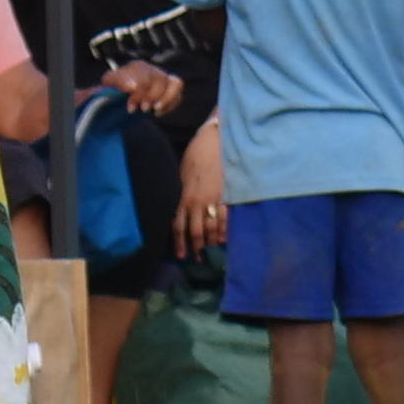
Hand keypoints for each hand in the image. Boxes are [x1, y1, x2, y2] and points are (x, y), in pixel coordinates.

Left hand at [103, 60, 183, 117]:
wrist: (119, 96)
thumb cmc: (113, 91)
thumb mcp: (108, 86)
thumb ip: (113, 84)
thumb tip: (131, 87)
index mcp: (136, 67)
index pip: (143, 76)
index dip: (138, 94)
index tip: (131, 108)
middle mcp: (151, 70)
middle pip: (160, 79)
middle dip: (151, 97)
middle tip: (143, 109)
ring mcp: (163, 78)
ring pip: (175, 83)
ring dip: (166, 98)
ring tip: (155, 109)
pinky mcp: (171, 88)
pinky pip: (179, 93)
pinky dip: (171, 103)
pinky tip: (158, 112)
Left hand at [175, 121, 227, 259]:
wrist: (212, 144)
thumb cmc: (194, 157)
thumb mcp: (182, 176)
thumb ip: (181, 194)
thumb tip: (179, 209)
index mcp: (183, 197)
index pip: (179, 226)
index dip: (179, 242)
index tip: (181, 255)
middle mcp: (196, 202)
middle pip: (195, 231)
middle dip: (196, 247)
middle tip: (197, 259)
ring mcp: (212, 199)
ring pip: (210, 227)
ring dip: (210, 241)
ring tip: (211, 251)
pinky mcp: (225, 195)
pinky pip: (225, 217)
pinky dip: (224, 229)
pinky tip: (224, 238)